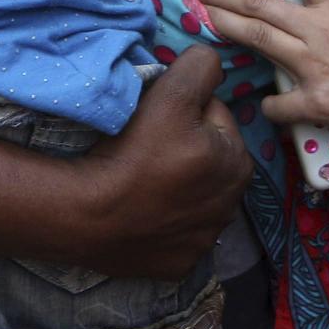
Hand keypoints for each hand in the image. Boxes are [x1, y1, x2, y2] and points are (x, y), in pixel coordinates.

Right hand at [78, 47, 251, 279]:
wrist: (89, 215)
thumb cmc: (135, 151)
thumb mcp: (172, 93)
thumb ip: (202, 66)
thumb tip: (212, 63)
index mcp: (239, 164)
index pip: (216, 120)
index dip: (186, 112)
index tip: (159, 121)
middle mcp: (231, 208)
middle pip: (206, 159)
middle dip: (185, 149)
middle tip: (146, 148)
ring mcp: (204, 241)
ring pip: (191, 196)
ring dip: (174, 185)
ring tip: (140, 178)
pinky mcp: (179, 265)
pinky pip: (173, 233)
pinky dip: (160, 221)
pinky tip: (140, 211)